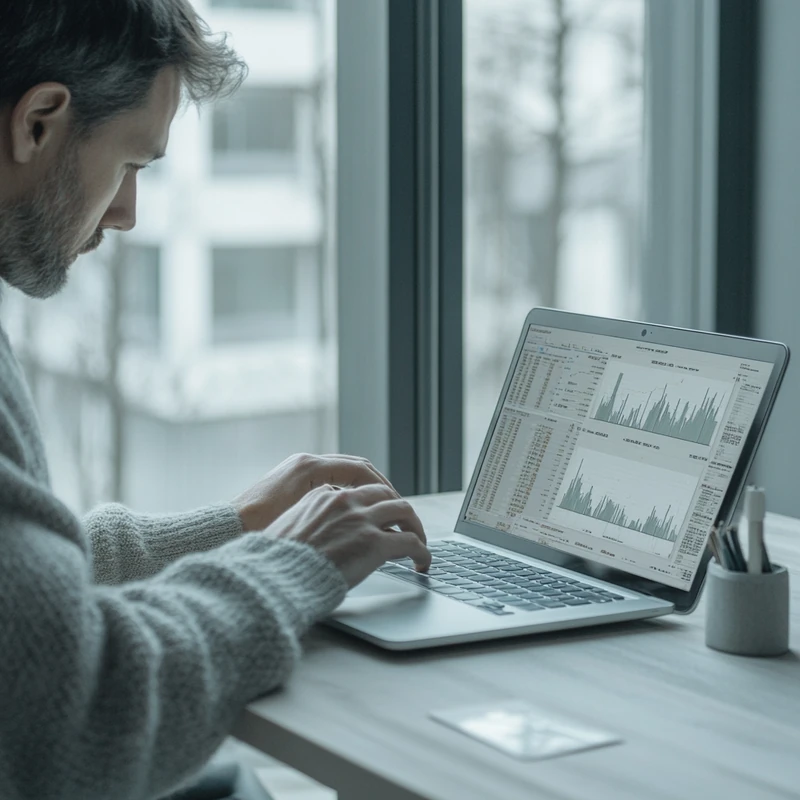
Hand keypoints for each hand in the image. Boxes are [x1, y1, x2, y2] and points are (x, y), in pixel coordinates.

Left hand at [233, 453, 399, 532]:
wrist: (227, 530)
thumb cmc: (260, 528)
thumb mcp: (305, 519)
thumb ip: (336, 512)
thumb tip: (366, 518)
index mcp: (309, 468)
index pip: (360, 469)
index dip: (383, 487)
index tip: (397, 505)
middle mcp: (305, 463)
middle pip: (355, 467)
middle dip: (378, 485)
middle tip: (395, 505)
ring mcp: (299, 469)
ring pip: (343, 473)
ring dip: (363, 488)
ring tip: (379, 509)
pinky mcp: (293, 480)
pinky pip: (330, 480)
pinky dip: (347, 492)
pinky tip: (353, 512)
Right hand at [268, 483, 430, 587]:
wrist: (274, 577)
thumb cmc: (275, 563)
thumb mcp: (289, 529)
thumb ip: (311, 523)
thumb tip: (324, 537)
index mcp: (322, 495)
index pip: (359, 492)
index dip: (373, 505)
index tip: (380, 517)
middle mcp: (344, 500)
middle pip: (385, 494)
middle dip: (398, 510)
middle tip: (407, 526)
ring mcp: (361, 519)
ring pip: (405, 511)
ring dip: (416, 526)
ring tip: (420, 543)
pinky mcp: (375, 542)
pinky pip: (411, 542)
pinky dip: (422, 551)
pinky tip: (423, 563)